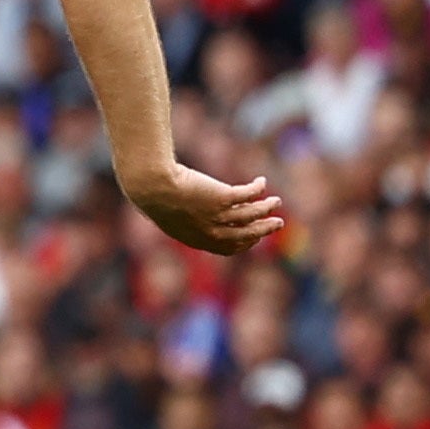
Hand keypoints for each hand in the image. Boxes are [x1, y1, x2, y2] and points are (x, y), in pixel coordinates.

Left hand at [122, 164, 284, 255]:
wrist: (151, 186)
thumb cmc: (154, 196)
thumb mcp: (170, 214)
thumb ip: (185, 220)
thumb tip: (192, 213)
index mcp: (198, 240)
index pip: (230, 247)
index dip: (246, 242)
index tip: (255, 235)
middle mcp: (211, 232)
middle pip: (247, 234)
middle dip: (265, 229)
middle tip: (279, 223)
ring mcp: (217, 216)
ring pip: (252, 215)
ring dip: (267, 208)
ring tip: (276, 201)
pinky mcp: (223, 198)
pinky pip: (248, 194)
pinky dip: (257, 188)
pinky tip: (261, 181)